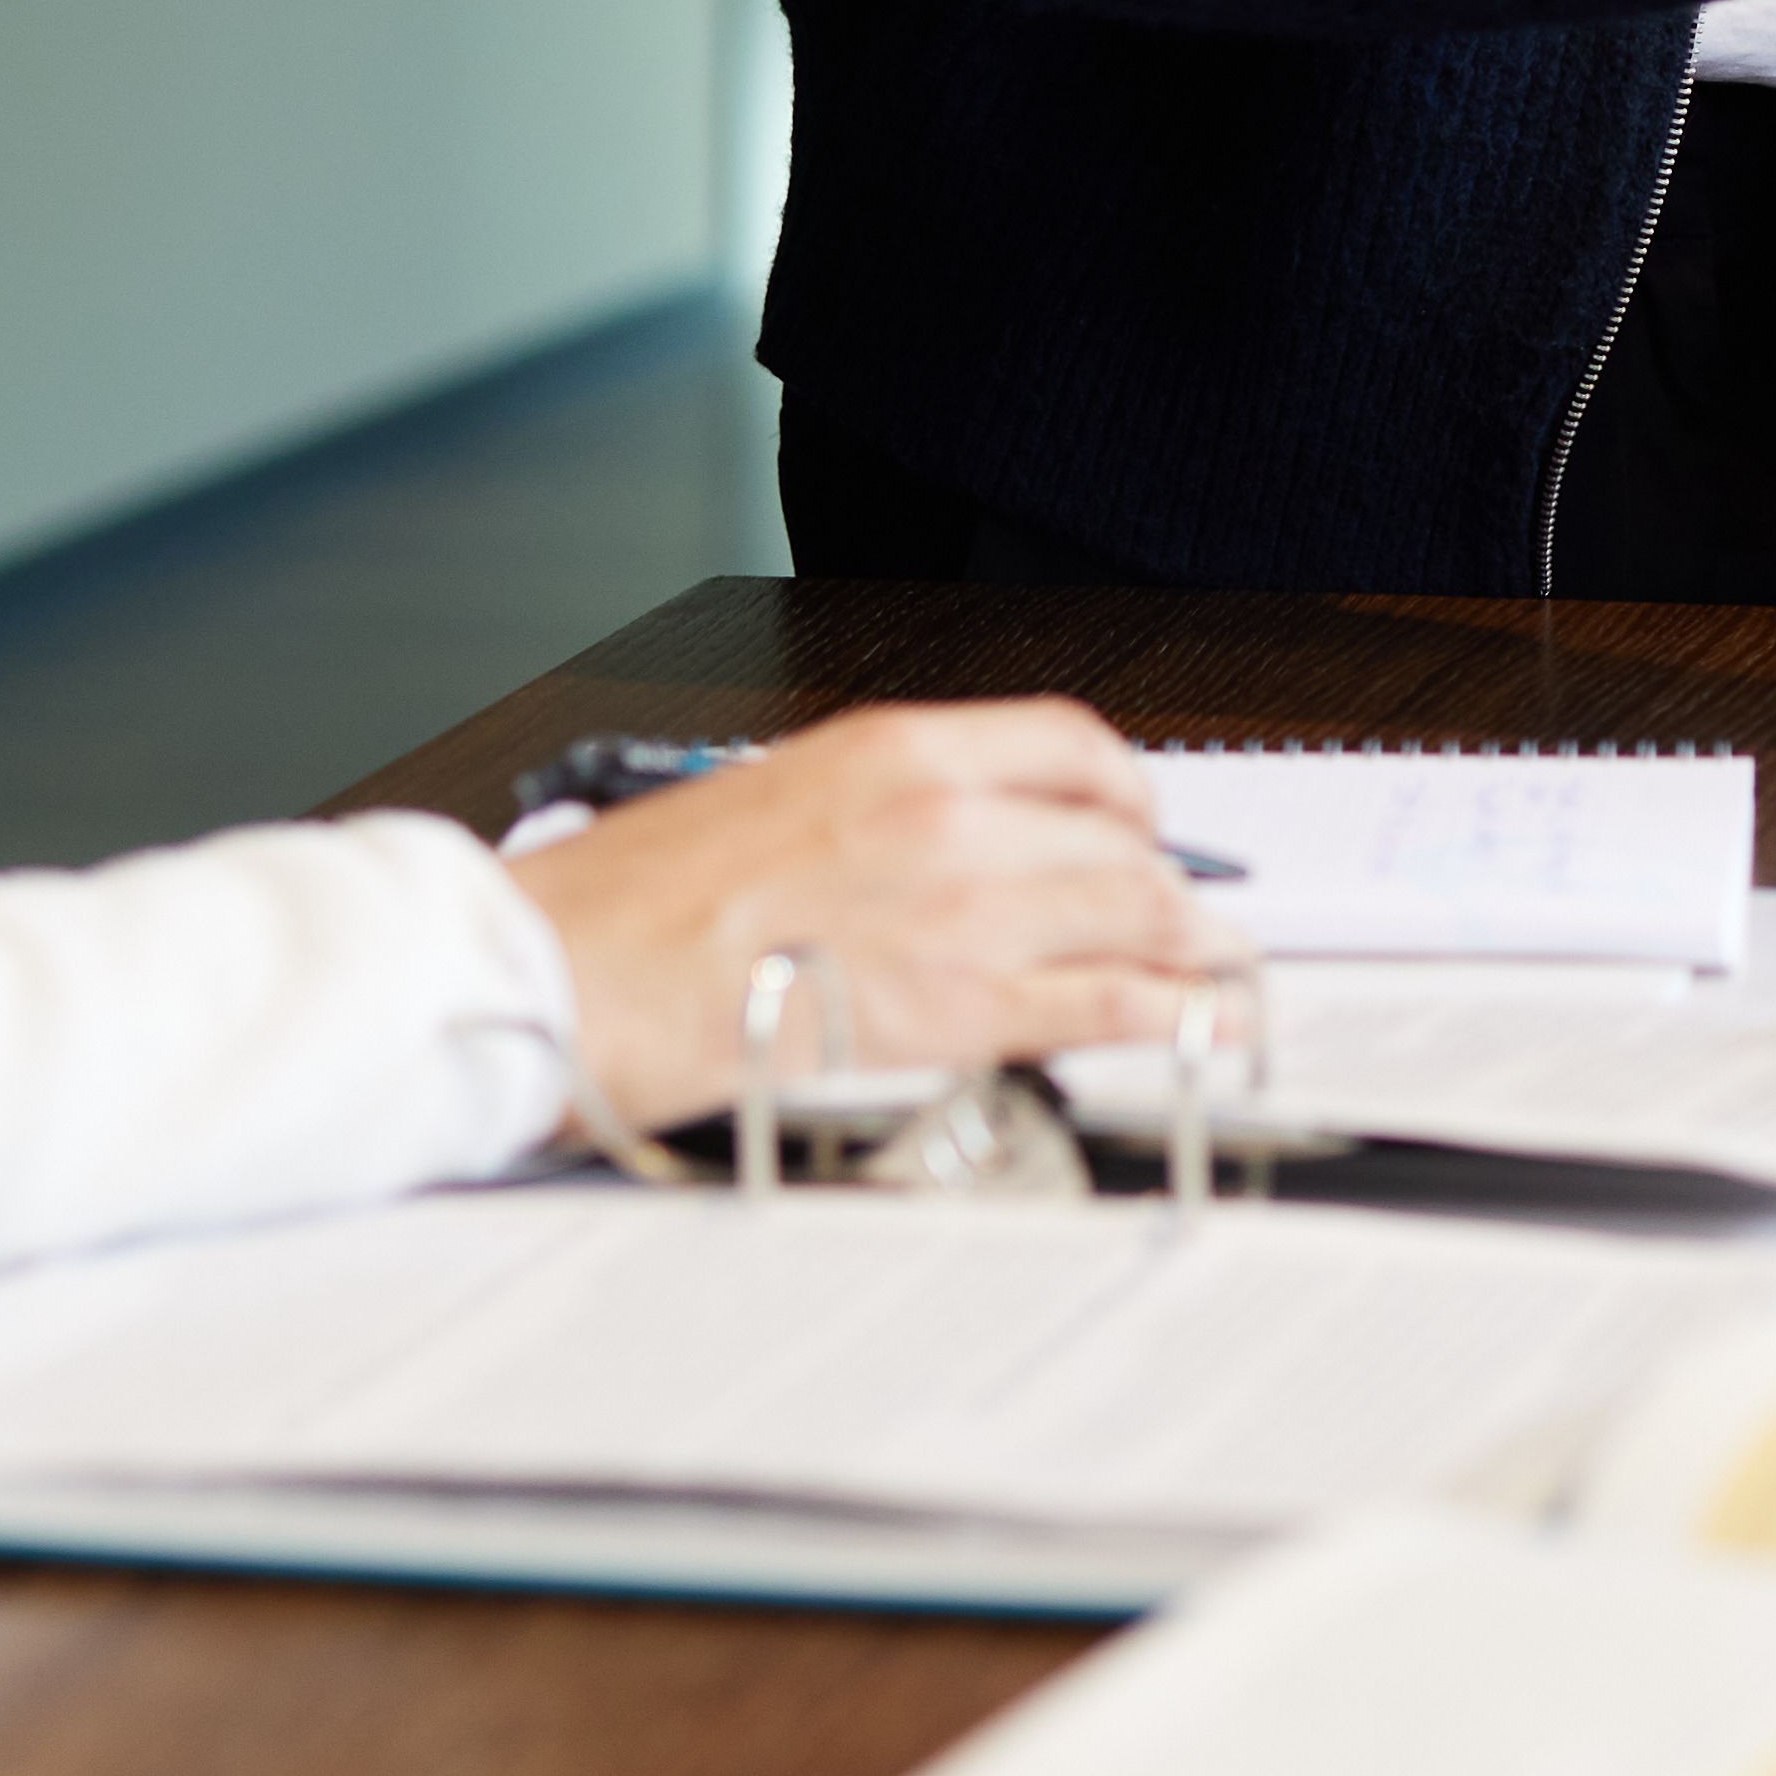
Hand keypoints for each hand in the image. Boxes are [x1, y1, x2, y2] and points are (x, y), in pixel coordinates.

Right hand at [506, 700, 1244, 1130]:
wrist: (559, 972)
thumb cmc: (630, 901)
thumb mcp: (774, 799)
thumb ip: (879, 813)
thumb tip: (946, 846)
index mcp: (896, 749)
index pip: (1073, 746)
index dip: (1130, 795)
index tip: (1143, 827)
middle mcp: (946, 813)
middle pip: (1118, 838)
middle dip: (1166, 886)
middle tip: (1190, 922)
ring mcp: (959, 910)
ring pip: (1135, 913)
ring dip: (1191, 950)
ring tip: (1217, 977)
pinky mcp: (952, 1009)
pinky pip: (1105, 1002)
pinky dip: (1175, 1016)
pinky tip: (1204, 1028)